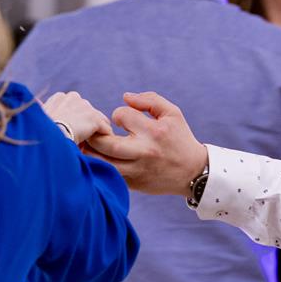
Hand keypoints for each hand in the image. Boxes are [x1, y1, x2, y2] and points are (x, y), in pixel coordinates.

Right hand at [43, 91, 112, 145]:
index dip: (75, 120)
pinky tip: (100, 147)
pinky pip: (105, 129)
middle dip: (86, 125)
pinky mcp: (95, 119)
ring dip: (96, 132)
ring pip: (99, 120)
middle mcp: (74, 97)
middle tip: (82, 140)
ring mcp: (86, 107)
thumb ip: (44, 109)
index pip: (75, 107)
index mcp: (59, 97)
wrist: (46, 139)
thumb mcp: (39, 118)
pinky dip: (104, 139)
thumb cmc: (40, 133)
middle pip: (87, 112)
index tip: (71, 131)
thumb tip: (38, 102)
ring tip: (92, 145)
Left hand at [85, 91, 208, 194]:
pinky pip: (109, 175)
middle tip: (92, 130)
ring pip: (104, 163)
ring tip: (87, 144)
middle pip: (108, 143)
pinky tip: (97, 158)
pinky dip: (99, 166)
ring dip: (91, 152)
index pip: (122, 116)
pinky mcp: (134, 184)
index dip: (118, 114)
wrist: (193, 172)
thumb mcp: (173, 114)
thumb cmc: (180, 138)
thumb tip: (125, 97)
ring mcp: (138, 170)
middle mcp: (145, 152)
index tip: (122, 119)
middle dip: (94, 134)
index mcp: (154, 132)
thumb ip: (150, 100)